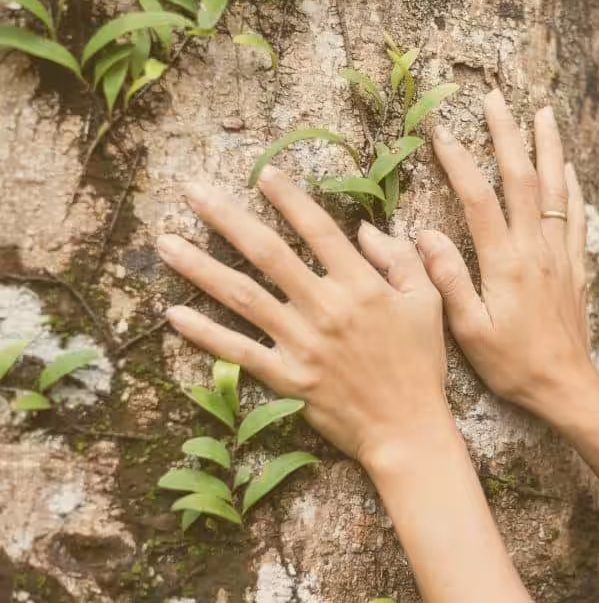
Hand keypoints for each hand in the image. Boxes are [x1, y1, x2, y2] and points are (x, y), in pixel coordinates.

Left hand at [156, 167, 449, 470]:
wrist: (407, 428)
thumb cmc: (421, 363)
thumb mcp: (428, 302)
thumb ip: (402, 258)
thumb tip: (366, 229)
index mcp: (361, 285)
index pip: (318, 229)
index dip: (289, 198)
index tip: (263, 174)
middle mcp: (325, 308)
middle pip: (267, 253)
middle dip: (226, 218)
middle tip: (192, 192)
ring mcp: (301, 344)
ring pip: (242, 297)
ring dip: (200, 267)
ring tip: (165, 243)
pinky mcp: (286, 378)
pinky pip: (238, 351)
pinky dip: (204, 333)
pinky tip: (173, 314)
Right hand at [416, 89, 598, 424]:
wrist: (566, 385)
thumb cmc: (513, 364)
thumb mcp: (470, 332)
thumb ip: (449, 281)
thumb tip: (426, 235)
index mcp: (505, 263)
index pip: (479, 199)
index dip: (460, 162)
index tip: (442, 132)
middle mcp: (535, 250)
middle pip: (522, 180)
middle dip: (508, 135)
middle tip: (497, 99)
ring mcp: (559, 255)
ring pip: (553, 190)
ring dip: (548, 148)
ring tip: (544, 113)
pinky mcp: (574, 267)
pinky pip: (574, 217)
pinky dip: (570, 188)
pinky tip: (568, 170)